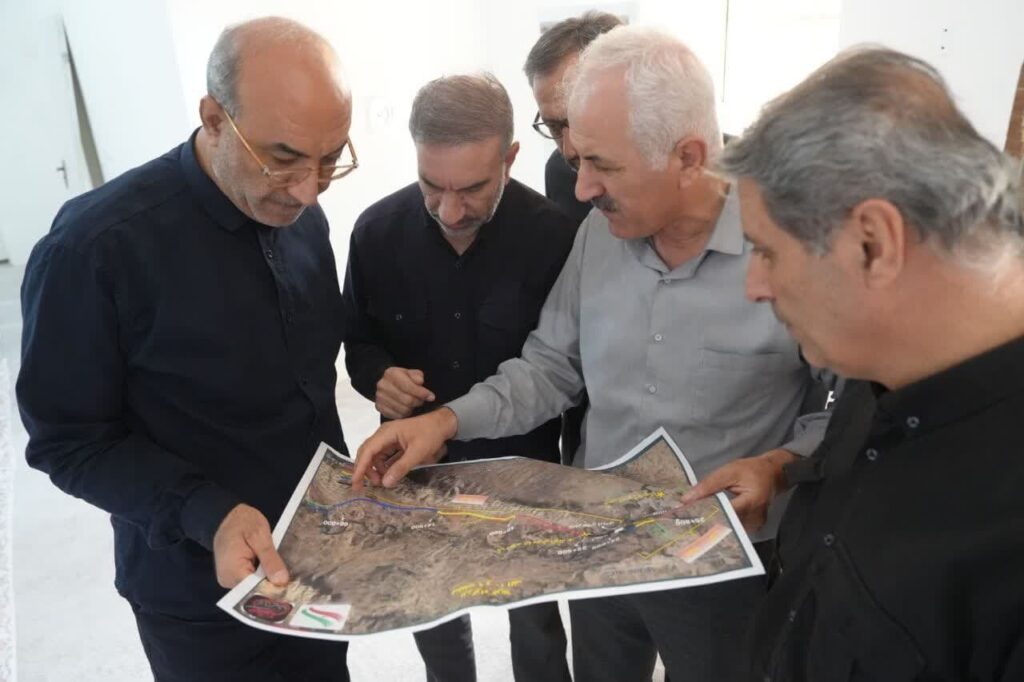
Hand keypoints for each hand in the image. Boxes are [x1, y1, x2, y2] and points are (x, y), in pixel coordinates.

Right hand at [212, 503, 288, 588]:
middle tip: (293, 582)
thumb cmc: (242, 521)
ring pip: (254, 586)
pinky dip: (263, 575)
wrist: (227, 514)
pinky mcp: (235, 574)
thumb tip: (281, 580)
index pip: (254, 590)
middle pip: (254, 590)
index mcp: (232, 571)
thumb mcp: (259, 535)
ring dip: (269, 579)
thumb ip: (270, 559)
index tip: (291, 590)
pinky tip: (275, 569)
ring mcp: (231, 578)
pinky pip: (251, 579)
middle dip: (273, 585)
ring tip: (286, 574)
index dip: (273, 590)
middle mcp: (228, 579)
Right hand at [351, 408, 456, 491]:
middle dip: (364, 470)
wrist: (442, 424)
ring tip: (380, 482)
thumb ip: (401, 467)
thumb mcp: (418, 452)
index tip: (356, 482)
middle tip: (363, 487)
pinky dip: (383, 467)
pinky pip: (383, 456)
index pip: (368, 450)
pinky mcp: (394, 444)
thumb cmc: (430, 434)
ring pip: (374, 456)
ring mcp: (388, 439)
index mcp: (386, 433)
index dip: (360, 467)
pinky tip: (387, 476)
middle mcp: (384, 434)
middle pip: (367, 452)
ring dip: (374, 469)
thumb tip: (385, 483)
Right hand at [374, 367, 434, 418]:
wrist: (388, 383)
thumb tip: (420, 382)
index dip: (422, 393)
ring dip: (412, 409)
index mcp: (391, 373)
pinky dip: (405, 414)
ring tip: (414, 404)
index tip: (431, 397)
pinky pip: (397, 416)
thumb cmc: (403, 379)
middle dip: (418, 402)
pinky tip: (407, 408)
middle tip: (422, 401)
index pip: (409, 386)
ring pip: (403, 410)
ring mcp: (379, 397)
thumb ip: (417, 376)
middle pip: (406, 400)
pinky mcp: (379, 407)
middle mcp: (383, 385)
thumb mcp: (412, 373)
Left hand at [681, 449, 795, 531]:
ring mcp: (756, 524)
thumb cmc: (751, 470)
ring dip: (714, 524)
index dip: (706, 515)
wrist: (773, 474)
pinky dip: (723, 523)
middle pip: (726, 524)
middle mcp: (755, 517)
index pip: (725, 513)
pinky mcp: (754, 526)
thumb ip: (708, 485)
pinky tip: (712, 519)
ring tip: (697, 520)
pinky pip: (735, 528)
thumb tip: (686, 499)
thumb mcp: (729, 472)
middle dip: (707, 522)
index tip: (689, 517)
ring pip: (730, 529)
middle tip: (688, 521)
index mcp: (751, 501)